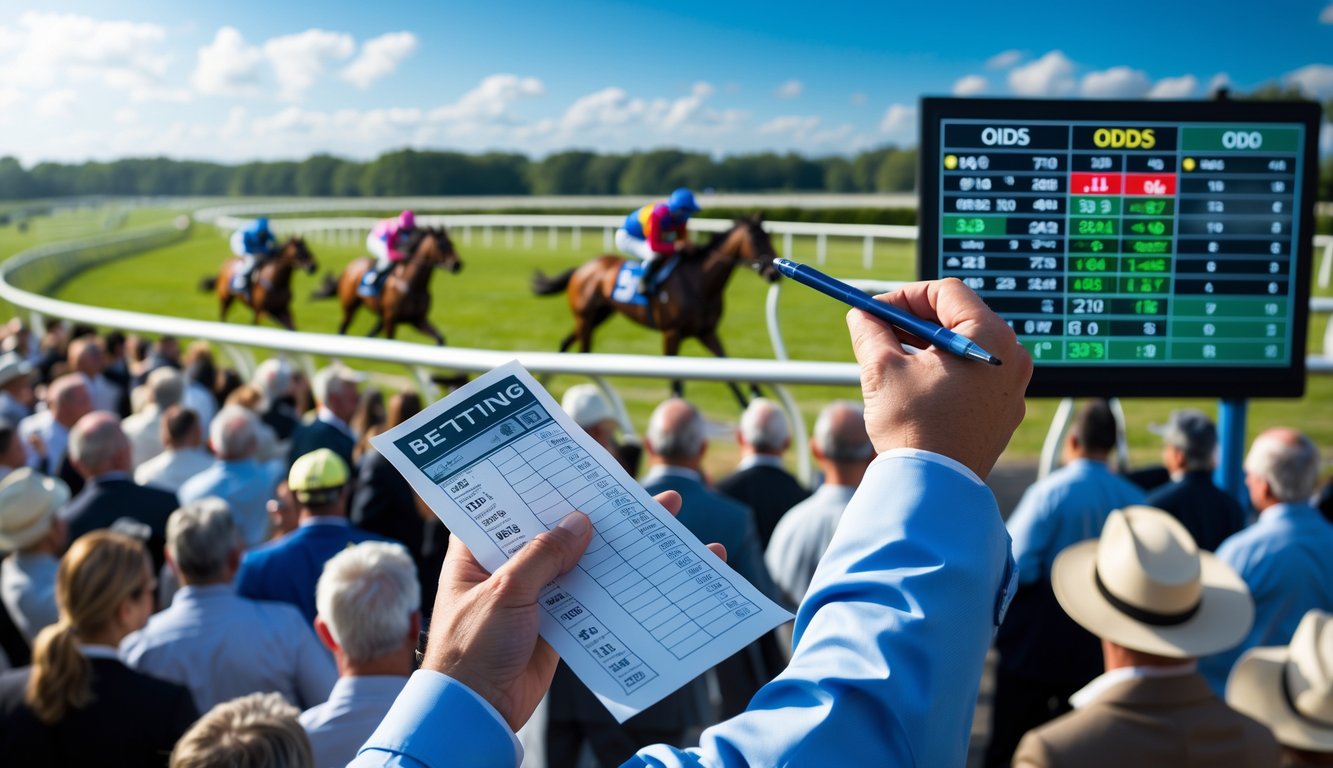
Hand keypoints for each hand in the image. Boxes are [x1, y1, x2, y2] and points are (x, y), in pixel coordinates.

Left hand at [421, 491, 723, 730]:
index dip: (540, 485)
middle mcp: (507, 568)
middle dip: (593, 512)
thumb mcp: (505, 592)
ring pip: (579, 563)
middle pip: (554, 530)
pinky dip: (616, 586)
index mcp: (477, 552)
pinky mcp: (558, 623)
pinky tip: (648, 573)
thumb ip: (543, 555)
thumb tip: (582, 522)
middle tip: (632, 490)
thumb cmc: (472, 647)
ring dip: (613, 547)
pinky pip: (590, 597)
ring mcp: (535, 595)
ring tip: (658, 524)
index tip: (574, 465)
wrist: (477, 712)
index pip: (509, 506)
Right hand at [848, 278, 1030, 478]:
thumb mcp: (881, 369)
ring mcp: (1011, 389)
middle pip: (959, 319)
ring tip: (891, 360)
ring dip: (926, 347)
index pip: (947, 292)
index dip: (904, 296)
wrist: (934, 489)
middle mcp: (1011, 359)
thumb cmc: (913, 428)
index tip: (875, 310)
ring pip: (964, 349)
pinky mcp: (1002, 414)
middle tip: (879, 330)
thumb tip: (862, 315)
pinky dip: (943, 373)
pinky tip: (913, 387)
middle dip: (914, 320)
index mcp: (990, 338)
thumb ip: (871, 331)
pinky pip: (972, 378)